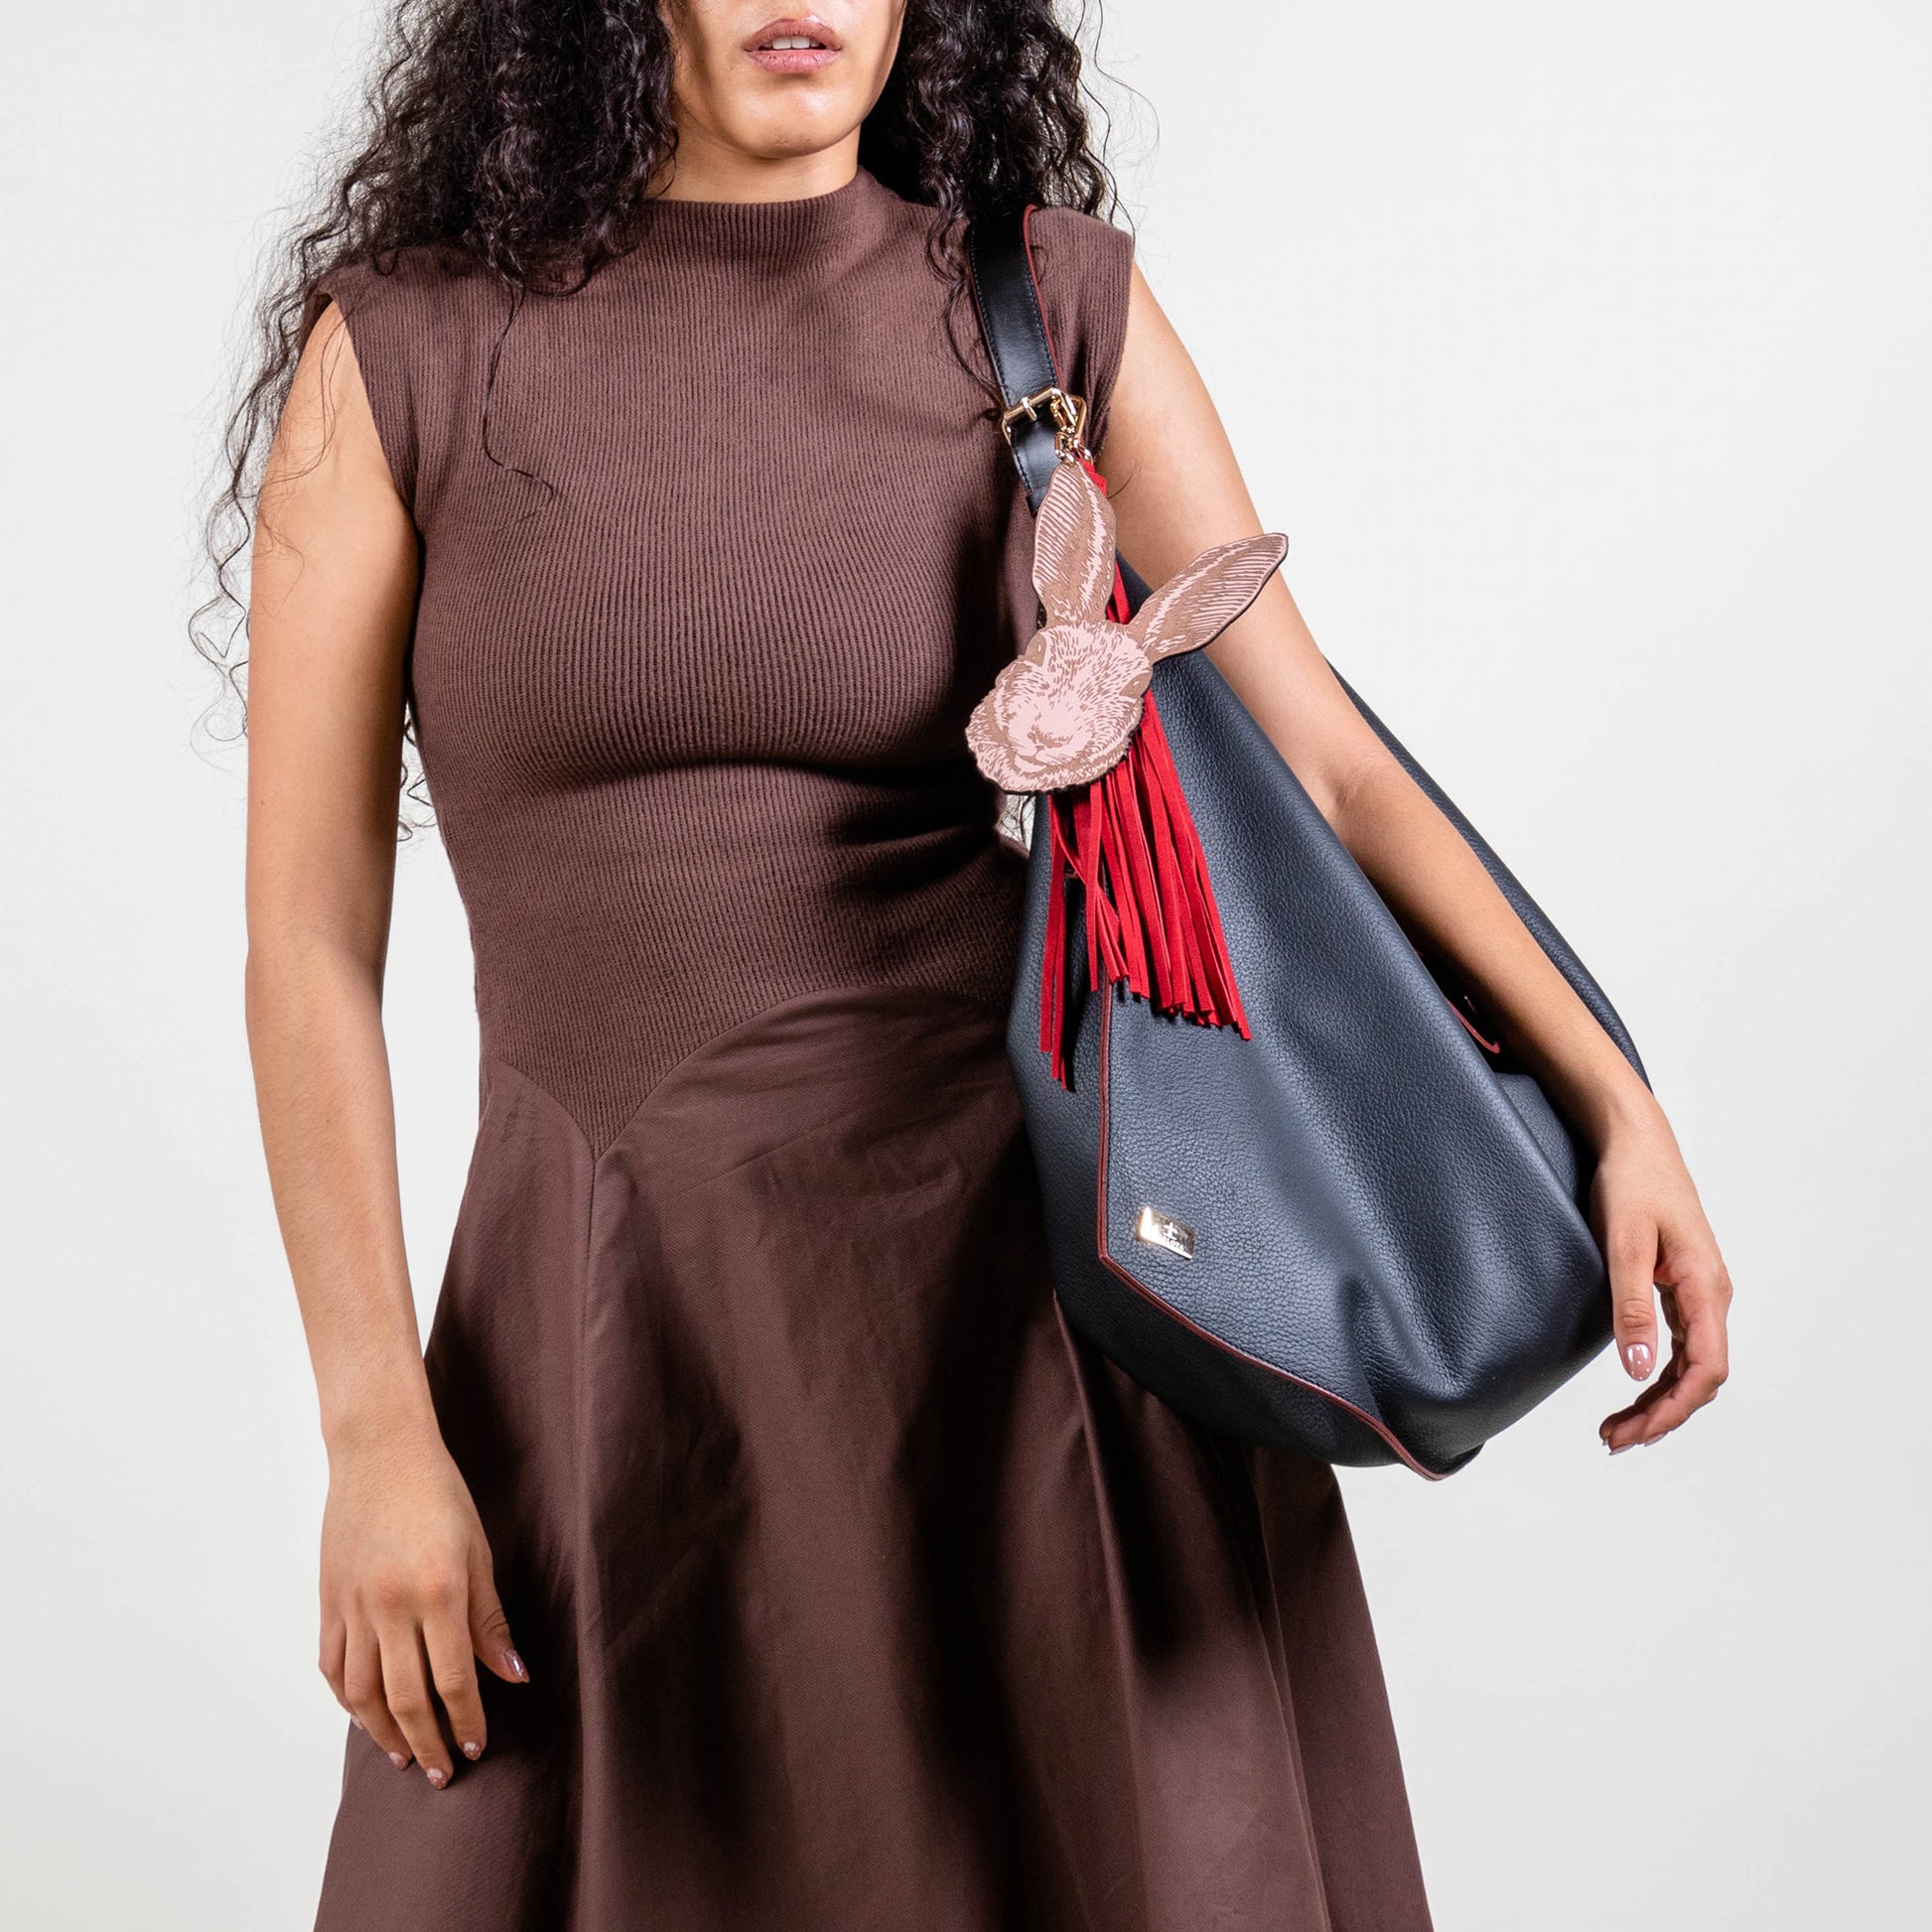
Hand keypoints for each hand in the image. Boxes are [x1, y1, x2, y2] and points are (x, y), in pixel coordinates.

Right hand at [318, 1417, 527, 1786]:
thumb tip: (512, 1675)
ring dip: (383, 1732)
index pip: (453, 1680)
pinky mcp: (327, 1601)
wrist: (379, 1452)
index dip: (466, 1720)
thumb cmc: (438, 1494)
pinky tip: (366, 1714)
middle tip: (442, 1772)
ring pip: (361, 1693)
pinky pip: (333, 1666)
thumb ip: (489, 1619)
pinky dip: (348, 1700)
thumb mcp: (477, 1551)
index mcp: (437, 1592)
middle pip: (406, 1699)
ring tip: (405, 1754)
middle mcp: (390, 1606)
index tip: (476, 1747)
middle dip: (428, 1743)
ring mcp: (353, 1606)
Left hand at [1589, 1101, 1732, 1452]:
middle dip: (1661, 1414)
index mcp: (1706, 1287)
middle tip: (1613, 1440)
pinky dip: (1658, 1374)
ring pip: (1689, 1364)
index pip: (1706, 1368)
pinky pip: (1680, 1344)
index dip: (1674, 1408)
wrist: (1636, 1141)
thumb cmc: (1632, 1183)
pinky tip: (1636, 1389)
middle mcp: (1711, 1295)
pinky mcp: (1680, 1286)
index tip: (1637, 1432)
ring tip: (1617, 1428)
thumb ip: (1633, 1307)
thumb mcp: (1625, 1245)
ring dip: (1659, 1399)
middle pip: (1699, 1376)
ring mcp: (1698, 1292)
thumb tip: (1641, 1369)